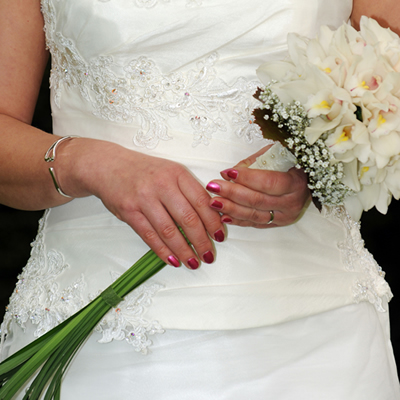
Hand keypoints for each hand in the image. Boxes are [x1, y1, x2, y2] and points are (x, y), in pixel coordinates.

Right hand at [58, 139, 223, 268]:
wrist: (108, 166)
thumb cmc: (144, 171)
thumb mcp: (170, 172)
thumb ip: (188, 191)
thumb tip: (210, 218)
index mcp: (177, 173)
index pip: (202, 201)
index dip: (213, 222)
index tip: (219, 237)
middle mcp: (162, 184)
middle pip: (188, 218)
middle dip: (202, 241)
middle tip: (208, 255)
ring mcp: (144, 198)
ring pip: (169, 230)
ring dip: (183, 250)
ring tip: (193, 262)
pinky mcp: (129, 211)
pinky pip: (149, 236)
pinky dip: (163, 251)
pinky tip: (172, 260)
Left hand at [206, 145, 309, 227]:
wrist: (306, 181)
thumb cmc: (290, 164)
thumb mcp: (276, 155)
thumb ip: (253, 162)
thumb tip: (229, 173)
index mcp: (296, 183)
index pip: (268, 182)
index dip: (246, 178)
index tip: (227, 172)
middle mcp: (292, 203)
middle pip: (258, 200)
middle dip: (232, 193)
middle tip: (214, 186)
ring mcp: (285, 217)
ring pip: (254, 215)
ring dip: (231, 209)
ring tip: (213, 202)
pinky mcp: (277, 224)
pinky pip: (254, 224)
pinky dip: (238, 220)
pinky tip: (223, 216)